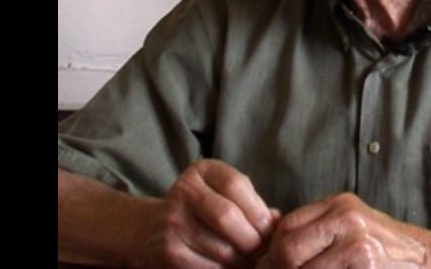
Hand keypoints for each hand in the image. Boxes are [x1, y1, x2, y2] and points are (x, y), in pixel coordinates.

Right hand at [139, 159, 278, 267]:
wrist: (152, 231)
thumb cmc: (204, 211)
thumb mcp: (225, 195)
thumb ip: (253, 203)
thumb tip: (278, 221)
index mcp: (201, 171)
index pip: (236, 184)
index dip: (259, 210)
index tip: (269, 228)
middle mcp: (182, 192)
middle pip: (227, 217)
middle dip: (254, 238)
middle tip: (264, 250)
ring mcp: (172, 223)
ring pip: (221, 247)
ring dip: (244, 259)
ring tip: (252, 260)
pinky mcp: (169, 254)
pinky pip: (210, 267)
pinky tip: (234, 267)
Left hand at [258, 192, 430, 267]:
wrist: (430, 261)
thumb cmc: (386, 251)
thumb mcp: (351, 228)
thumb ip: (315, 231)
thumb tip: (265, 250)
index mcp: (340, 205)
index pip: (286, 227)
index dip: (270, 253)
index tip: (269, 267)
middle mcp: (348, 219)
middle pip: (288, 250)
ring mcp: (358, 246)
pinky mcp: (365, 267)